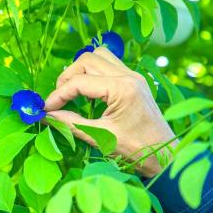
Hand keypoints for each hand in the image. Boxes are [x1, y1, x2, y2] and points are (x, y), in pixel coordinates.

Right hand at [44, 47, 175, 176]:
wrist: (166, 156)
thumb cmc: (136, 150)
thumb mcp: (100, 138)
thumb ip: (70, 122)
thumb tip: (47, 115)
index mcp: (122, 88)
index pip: (80, 82)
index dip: (58, 95)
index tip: (46, 109)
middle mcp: (129, 75)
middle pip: (87, 60)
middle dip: (68, 77)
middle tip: (59, 99)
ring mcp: (133, 75)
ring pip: (99, 56)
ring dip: (81, 70)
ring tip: (73, 91)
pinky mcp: (134, 80)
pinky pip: (109, 64)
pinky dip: (94, 73)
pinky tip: (90, 91)